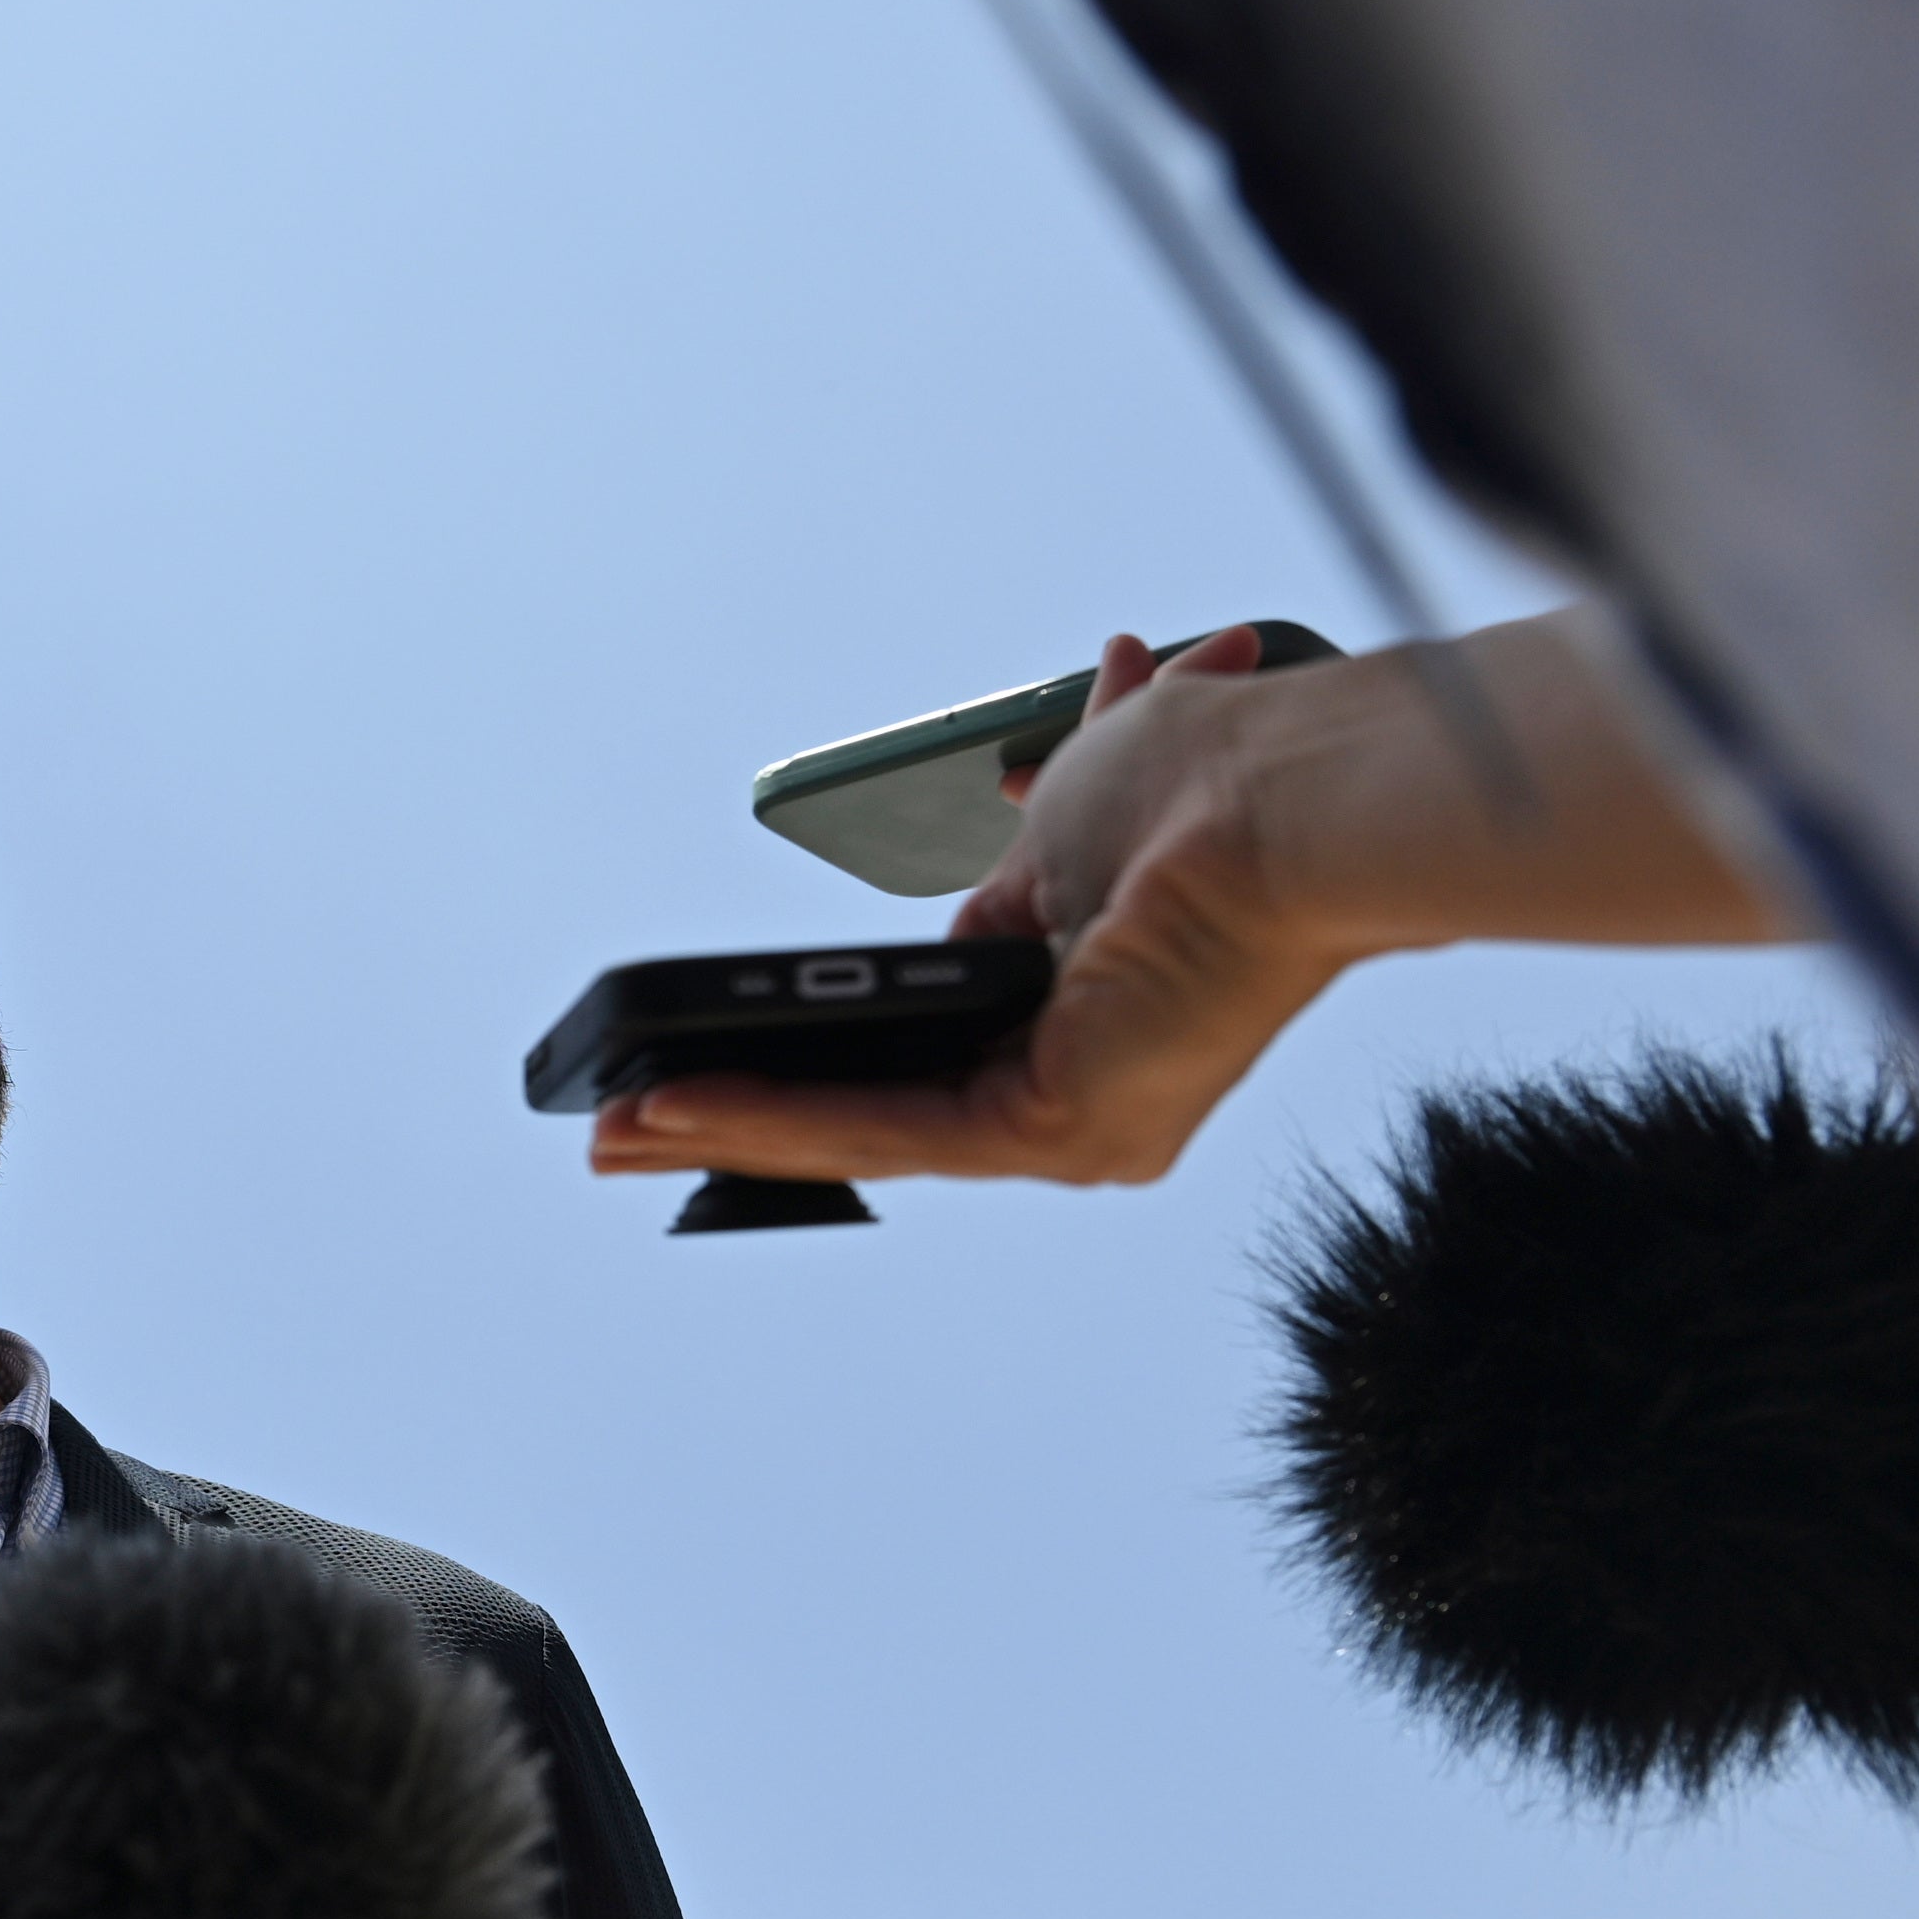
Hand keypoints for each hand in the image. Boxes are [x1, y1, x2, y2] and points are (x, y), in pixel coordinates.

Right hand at [594, 627, 1324, 1190]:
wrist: (1295, 796)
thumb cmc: (1218, 788)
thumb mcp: (1081, 814)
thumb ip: (1028, 852)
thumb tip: (1024, 820)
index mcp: (1085, 1021)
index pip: (916, 1058)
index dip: (802, 1063)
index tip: (701, 1062)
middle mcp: (1086, 1090)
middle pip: (877, 1111)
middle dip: (742, 1112)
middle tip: (630, 1126)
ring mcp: (1077, 1122)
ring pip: (868, 1130)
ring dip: (732, 1125)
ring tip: (623, 1129)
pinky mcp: (1059, 1127)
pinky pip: (887, 1128)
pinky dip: (773, 1116)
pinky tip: (683, 1107)